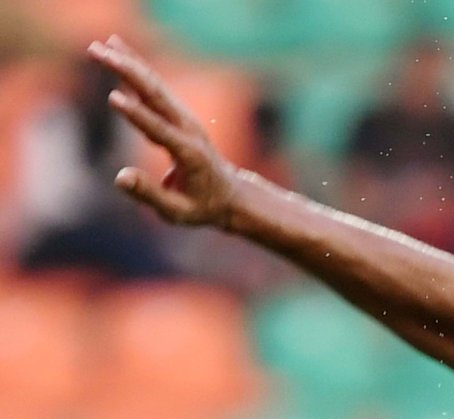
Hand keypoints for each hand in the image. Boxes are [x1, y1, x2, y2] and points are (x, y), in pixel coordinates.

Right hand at [87, 34, 239, 227]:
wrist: (230, 195)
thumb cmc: (201, 207)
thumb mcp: (177, 212)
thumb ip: (149, 194)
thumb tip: (120, 178)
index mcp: (189, 155)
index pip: (160, 131)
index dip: (137, 116)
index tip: (113, 98)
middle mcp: (188, 131)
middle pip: (156, 97)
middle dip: (127, 73)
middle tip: (98, 54)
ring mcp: (185, 120)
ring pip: (154, 87)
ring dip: (128, 64)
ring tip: (100, 46)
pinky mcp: (179, 115)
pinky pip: (155, 88)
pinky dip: (137, 68)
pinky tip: (117, 48)